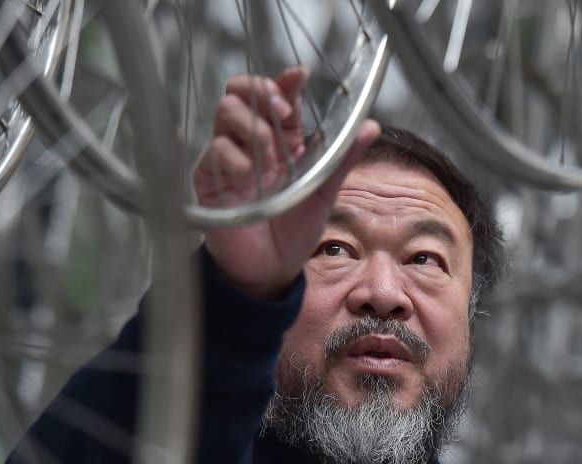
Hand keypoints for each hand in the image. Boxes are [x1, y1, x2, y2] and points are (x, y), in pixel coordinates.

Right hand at [195, 67, 379, 299]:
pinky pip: (215, 151)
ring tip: (271, 156)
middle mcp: (253, 143)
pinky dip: (234, 157)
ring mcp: (228, 158)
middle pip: (241, 91)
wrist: (270, 271)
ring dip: (253, 125)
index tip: (299, 76)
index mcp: (283, 142)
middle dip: (262, 92)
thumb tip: (371, 127)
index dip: (285, 81)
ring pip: (226, 112)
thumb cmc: (293, 233)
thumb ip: (343, 159)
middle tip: (283, 113)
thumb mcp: (324, 193)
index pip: (279, 97)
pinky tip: (249, 177)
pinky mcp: (210, 179)